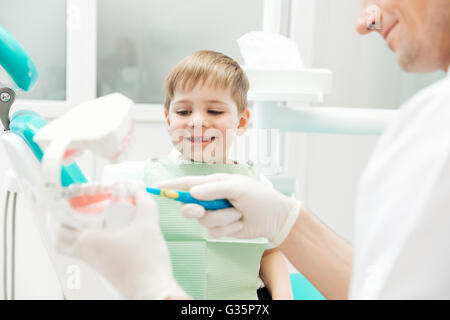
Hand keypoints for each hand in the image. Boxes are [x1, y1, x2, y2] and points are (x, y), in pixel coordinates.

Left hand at [49, 190, 187, 299]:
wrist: (152, 289)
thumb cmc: (145, 260)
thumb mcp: (148, 224)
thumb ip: (144, 203)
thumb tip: (139, 191)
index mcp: (89, 241)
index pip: (60, 228)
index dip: (61, 212)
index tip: (70, 200)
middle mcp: (87, 253)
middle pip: (61, 240)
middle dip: (64, 224)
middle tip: (77, 210)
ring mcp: (95, 264)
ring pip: (73, 248)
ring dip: (76, 234)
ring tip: (94, 219)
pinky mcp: (105, 270)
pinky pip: (88, 254)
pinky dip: (90, 243)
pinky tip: (110, 233)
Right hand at [154, 174, 301, 245]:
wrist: (275, 218)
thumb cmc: (259, 196)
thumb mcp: (238, 188)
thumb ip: (214, 189)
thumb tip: (192, 192)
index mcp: (213, 183)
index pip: (186, 184)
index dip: (169, 186)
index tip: (154, 187)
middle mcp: (210, 198)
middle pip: (188, 206)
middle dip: (194, 209)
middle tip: (201, 209)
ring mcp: (215, 214)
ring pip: (203, 221)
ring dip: (222, 218)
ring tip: (238, 213)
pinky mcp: (221, 229)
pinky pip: (213, 232)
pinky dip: (227, 229)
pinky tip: (239, 223)